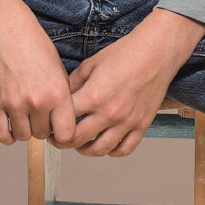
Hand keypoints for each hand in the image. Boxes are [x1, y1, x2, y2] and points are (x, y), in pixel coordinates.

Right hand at [0, 0, 77, 147]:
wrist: (7, 28)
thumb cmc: (34, 44)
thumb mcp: (58, 68)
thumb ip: (62, 96)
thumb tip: (64, 121)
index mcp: (58, 92)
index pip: (66, 134)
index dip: (63, 134)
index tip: (59, 129)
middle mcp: (37, 101)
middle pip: (43, 135)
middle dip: (42, 127)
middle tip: (40, 114)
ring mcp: (15, 104)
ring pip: (23, 136)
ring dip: (25, 129)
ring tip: (26, 115)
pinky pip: (2, 135)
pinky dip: (7, 135)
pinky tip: (12, 126)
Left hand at [48, 12, 204, 157]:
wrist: (156, 52)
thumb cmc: (124, 53)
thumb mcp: (92, 63)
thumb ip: (74, 82)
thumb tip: (61, 97)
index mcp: (93, 95)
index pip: (64, 120)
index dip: (52, 125)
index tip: (49, 126)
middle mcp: (109, 112)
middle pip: (78, 140)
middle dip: (63, 142)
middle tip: (59, 139)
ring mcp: (126, 121)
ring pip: (100, 150)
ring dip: (85, 150)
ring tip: (80, 143)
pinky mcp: (142, 125)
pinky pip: (124, 149)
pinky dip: (112, 152)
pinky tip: (105, 144)